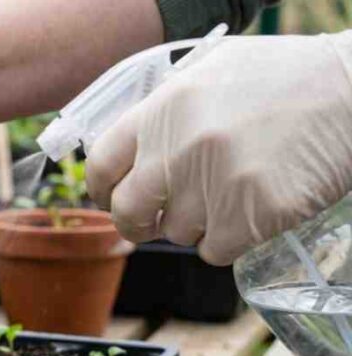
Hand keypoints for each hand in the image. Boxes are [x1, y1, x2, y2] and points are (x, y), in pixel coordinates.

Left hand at [86, 33, 351, 265]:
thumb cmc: (286, 79)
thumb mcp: (211, 74)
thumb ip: (165, 113)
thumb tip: (131, 152)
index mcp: (162, 110)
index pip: (100, 164)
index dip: (100, 188)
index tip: (109, 197)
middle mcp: (179, 149)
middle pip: (127, 212)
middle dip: (135, 223)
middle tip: (150, 223)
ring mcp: (214, 185)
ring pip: (177, 232)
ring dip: (196, 223)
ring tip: (230, 192)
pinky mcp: (250, 216)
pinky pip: (214, 249)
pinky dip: (227, 239)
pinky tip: (249, 212)